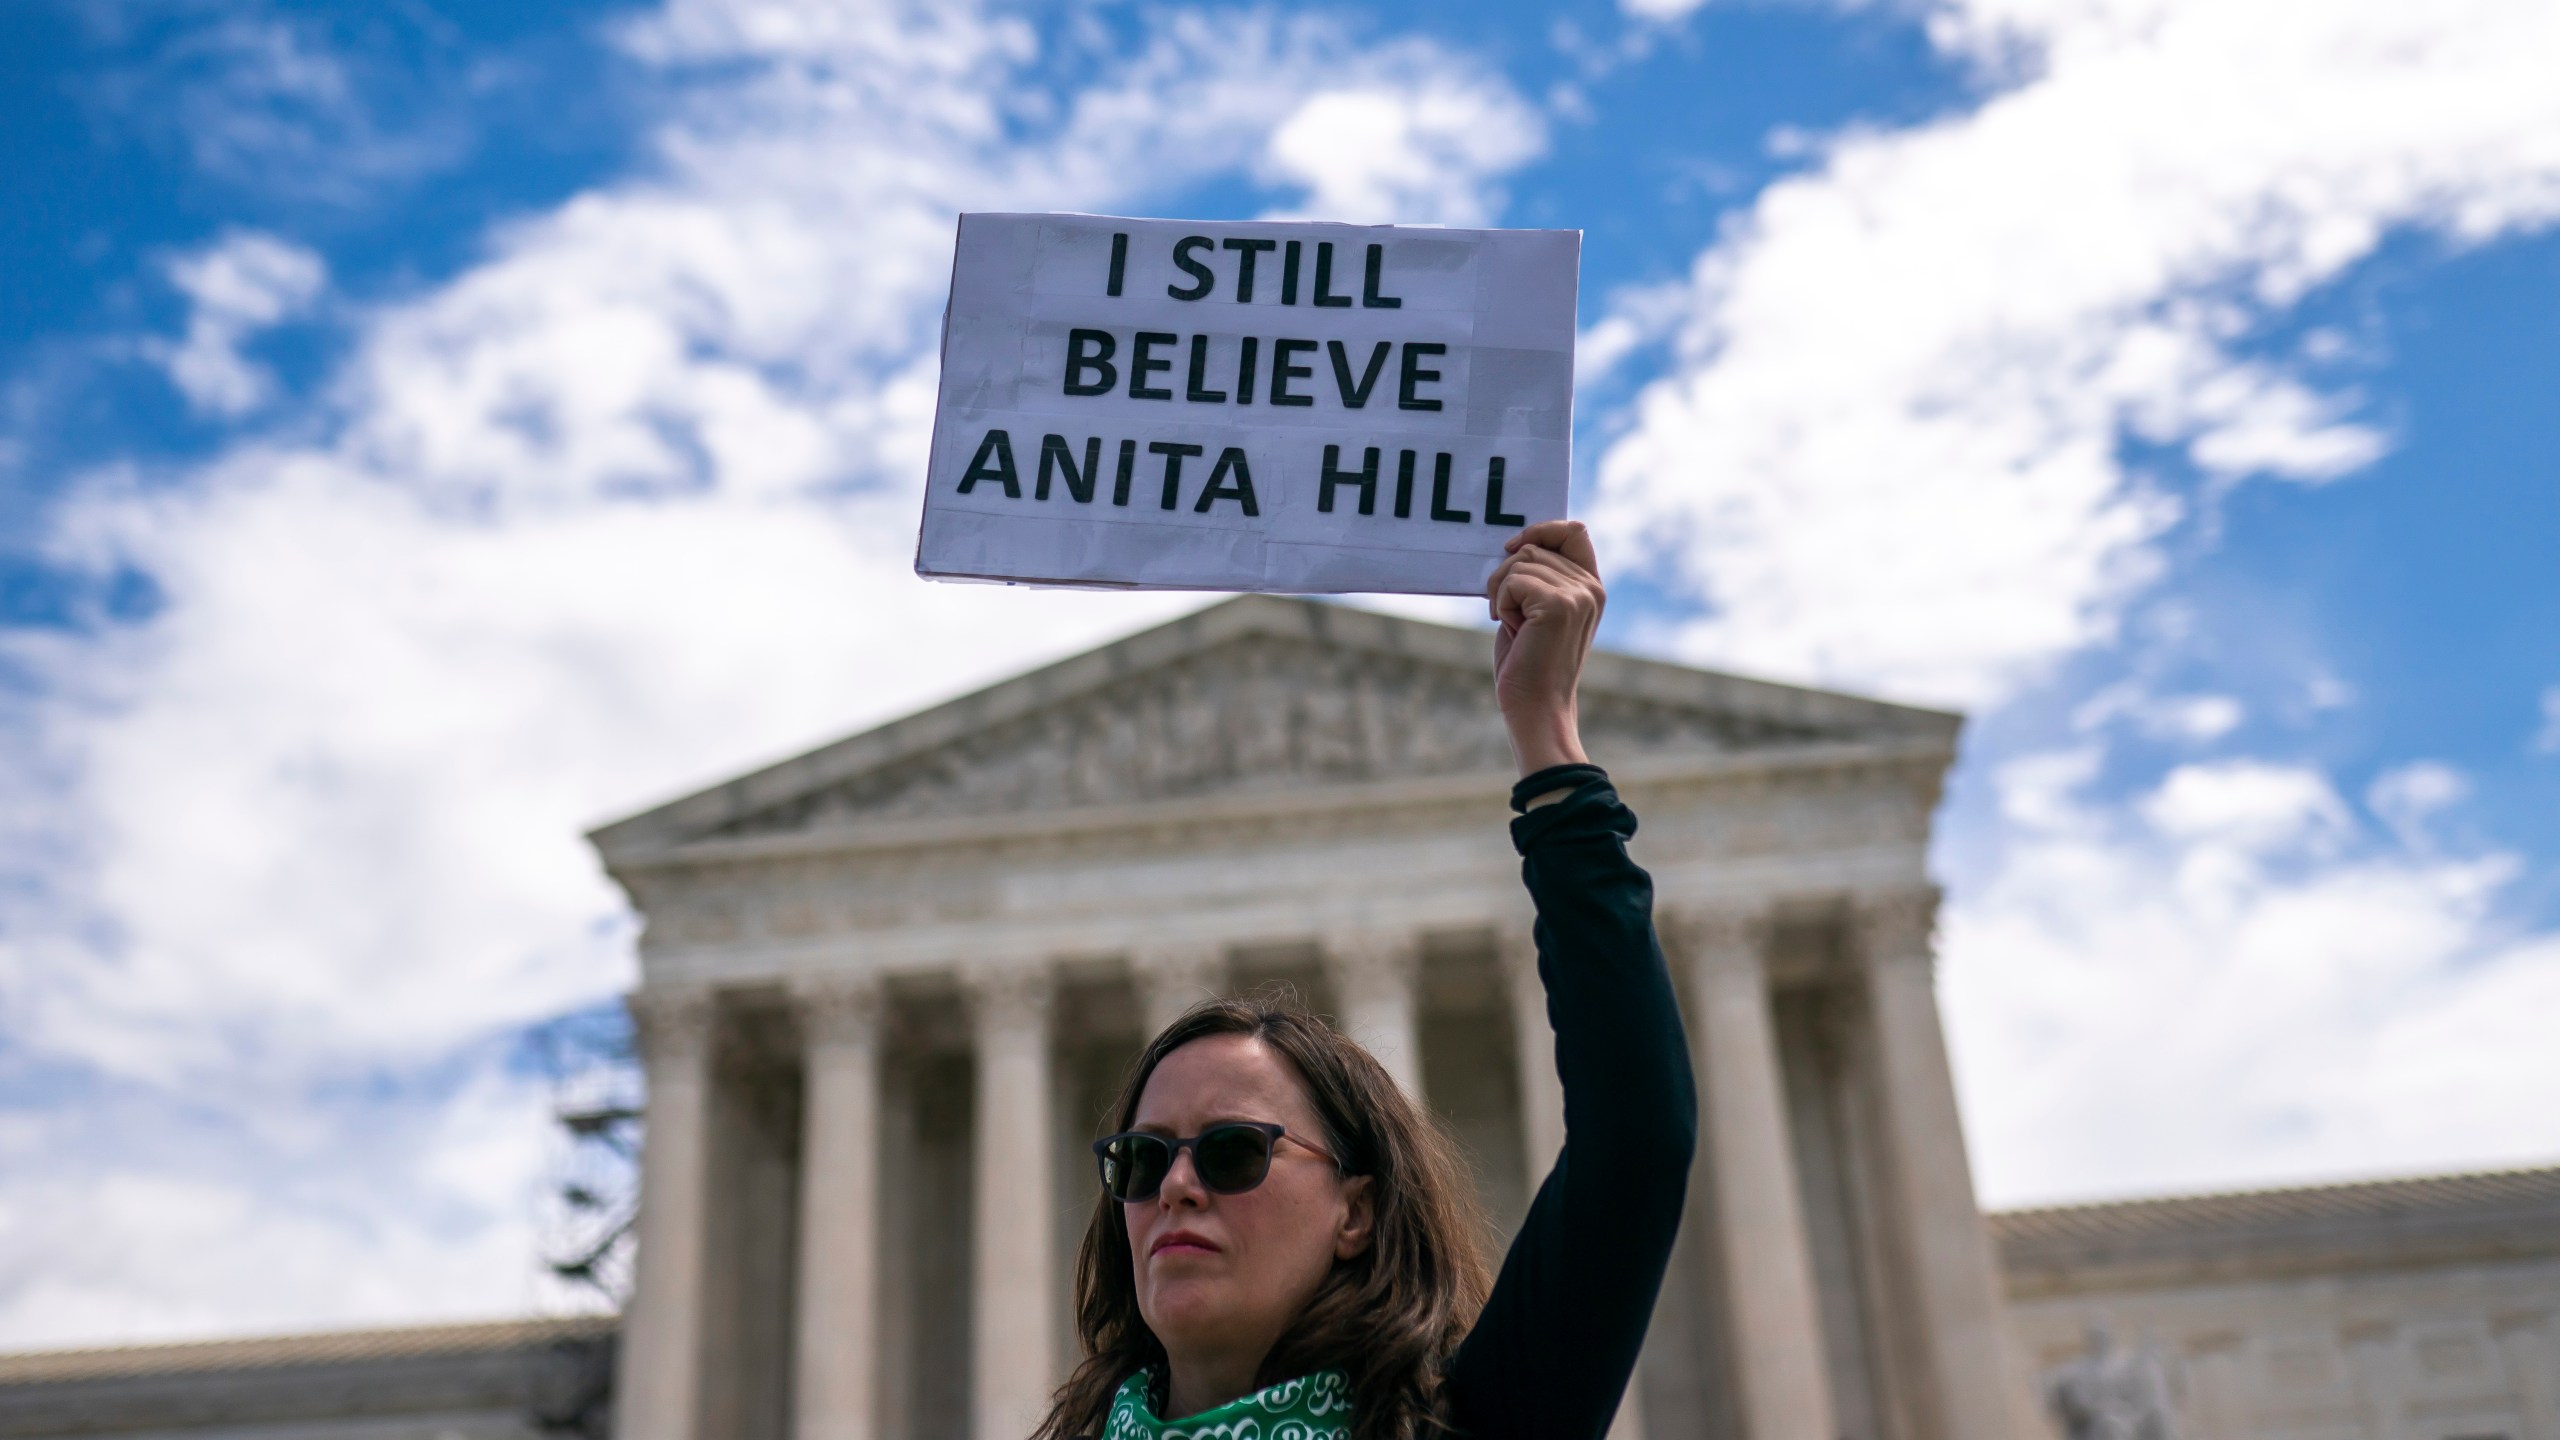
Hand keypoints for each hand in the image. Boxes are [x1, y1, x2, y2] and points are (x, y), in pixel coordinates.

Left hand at [1485, 520, 1602, 775]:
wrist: (1536, 707)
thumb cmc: (1529, 664)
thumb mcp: (1537, 612)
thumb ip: (1539, 578)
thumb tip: (1515, 543)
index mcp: (1591, 587)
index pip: (1574, 530)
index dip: (1541, 530)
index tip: (1513, 548)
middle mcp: (1591, 588)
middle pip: (1533, 547)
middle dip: (1506, 576)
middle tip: (1510, 614)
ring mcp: (1578, 595)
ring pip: (1519, 562)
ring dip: (1501, 591)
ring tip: (1514, 624)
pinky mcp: (1559, 605)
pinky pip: (1512, 581)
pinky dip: (1501, 603)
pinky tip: (1513, 629)